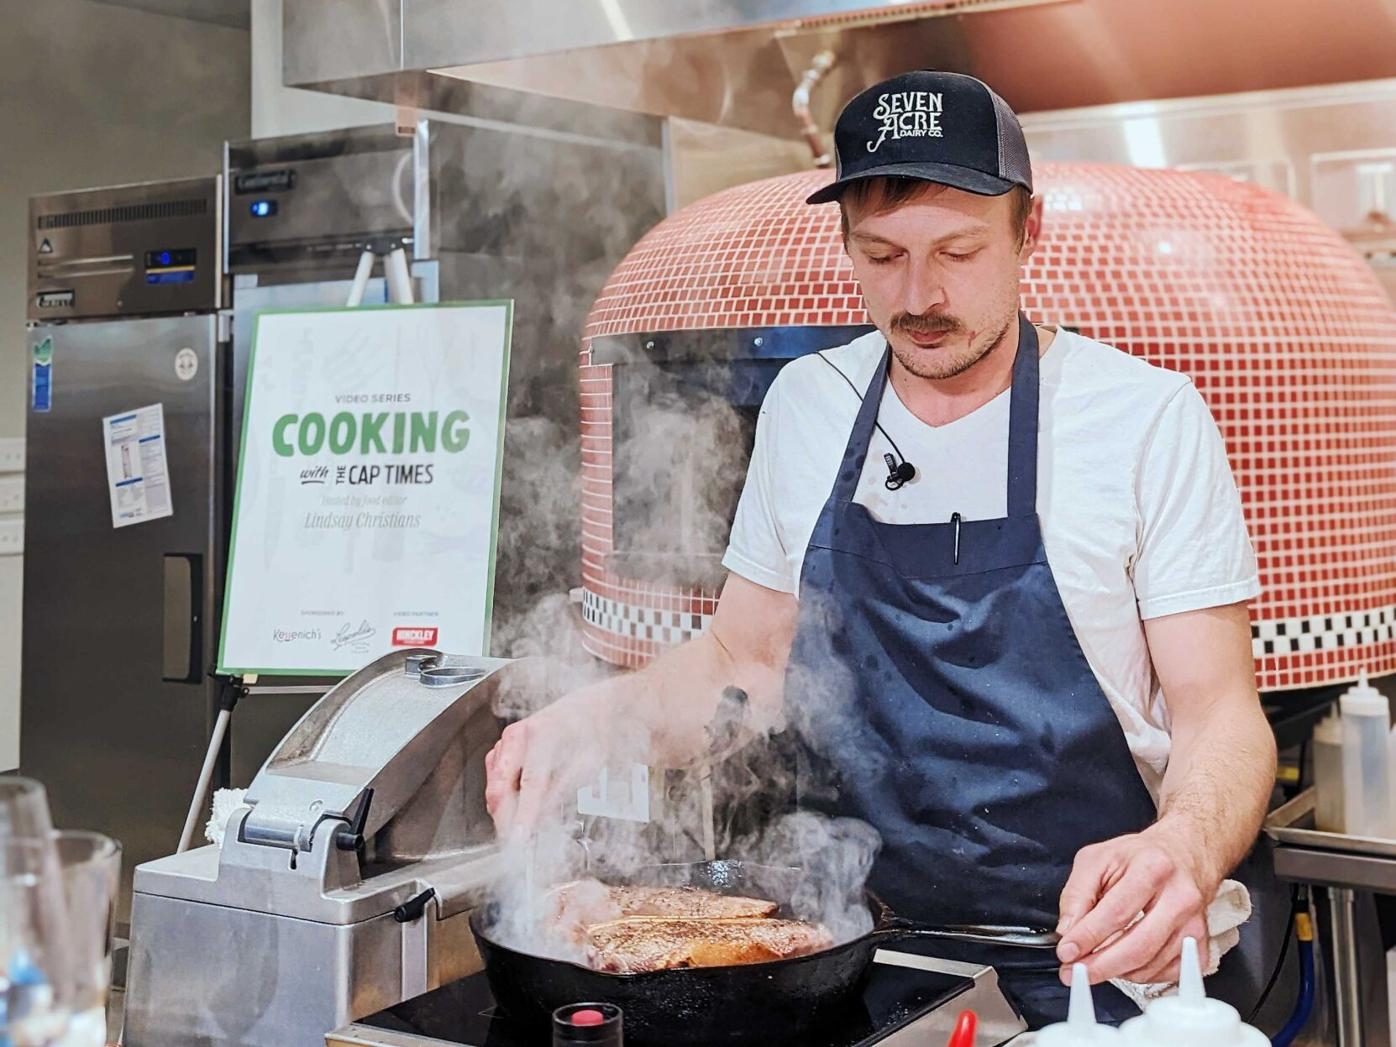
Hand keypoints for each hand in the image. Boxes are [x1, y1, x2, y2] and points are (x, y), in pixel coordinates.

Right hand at [483, 702, 606, 838]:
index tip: (519, 838)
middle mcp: (519, 735)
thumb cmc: (591, 731)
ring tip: (521, 823)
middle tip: (516, 840)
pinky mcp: (502, 746)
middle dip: (505, 817)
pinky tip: (517, 804)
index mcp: (543, 735)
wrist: (588, 708)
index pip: (530, 784)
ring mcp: (507, 739)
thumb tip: (541, 818)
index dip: (523, 815)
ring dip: (503, 808)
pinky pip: (494, 776)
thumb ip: (563, 791)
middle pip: (501, 785)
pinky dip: (502, 794)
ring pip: (493, 783)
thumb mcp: (589, 763)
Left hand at [1055, 823, 1217, 984]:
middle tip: (1073, 971)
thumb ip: (1077, 893)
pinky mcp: (1201, 944)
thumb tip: (1068, 931)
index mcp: (1152, 868)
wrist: (1183, 855)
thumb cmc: (1139, 857)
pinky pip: (1167, 974)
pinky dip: (1139, 974)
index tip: (1066, 952)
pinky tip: (1124, 962)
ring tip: (1094, 963)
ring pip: (1151, 964)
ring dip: (1116, 971)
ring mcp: (1195, 924)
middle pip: (1138, 946)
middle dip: (1100, 965)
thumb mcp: (1096, 859)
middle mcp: (1180, 897)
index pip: (1116, 913)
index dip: (1087, 937)